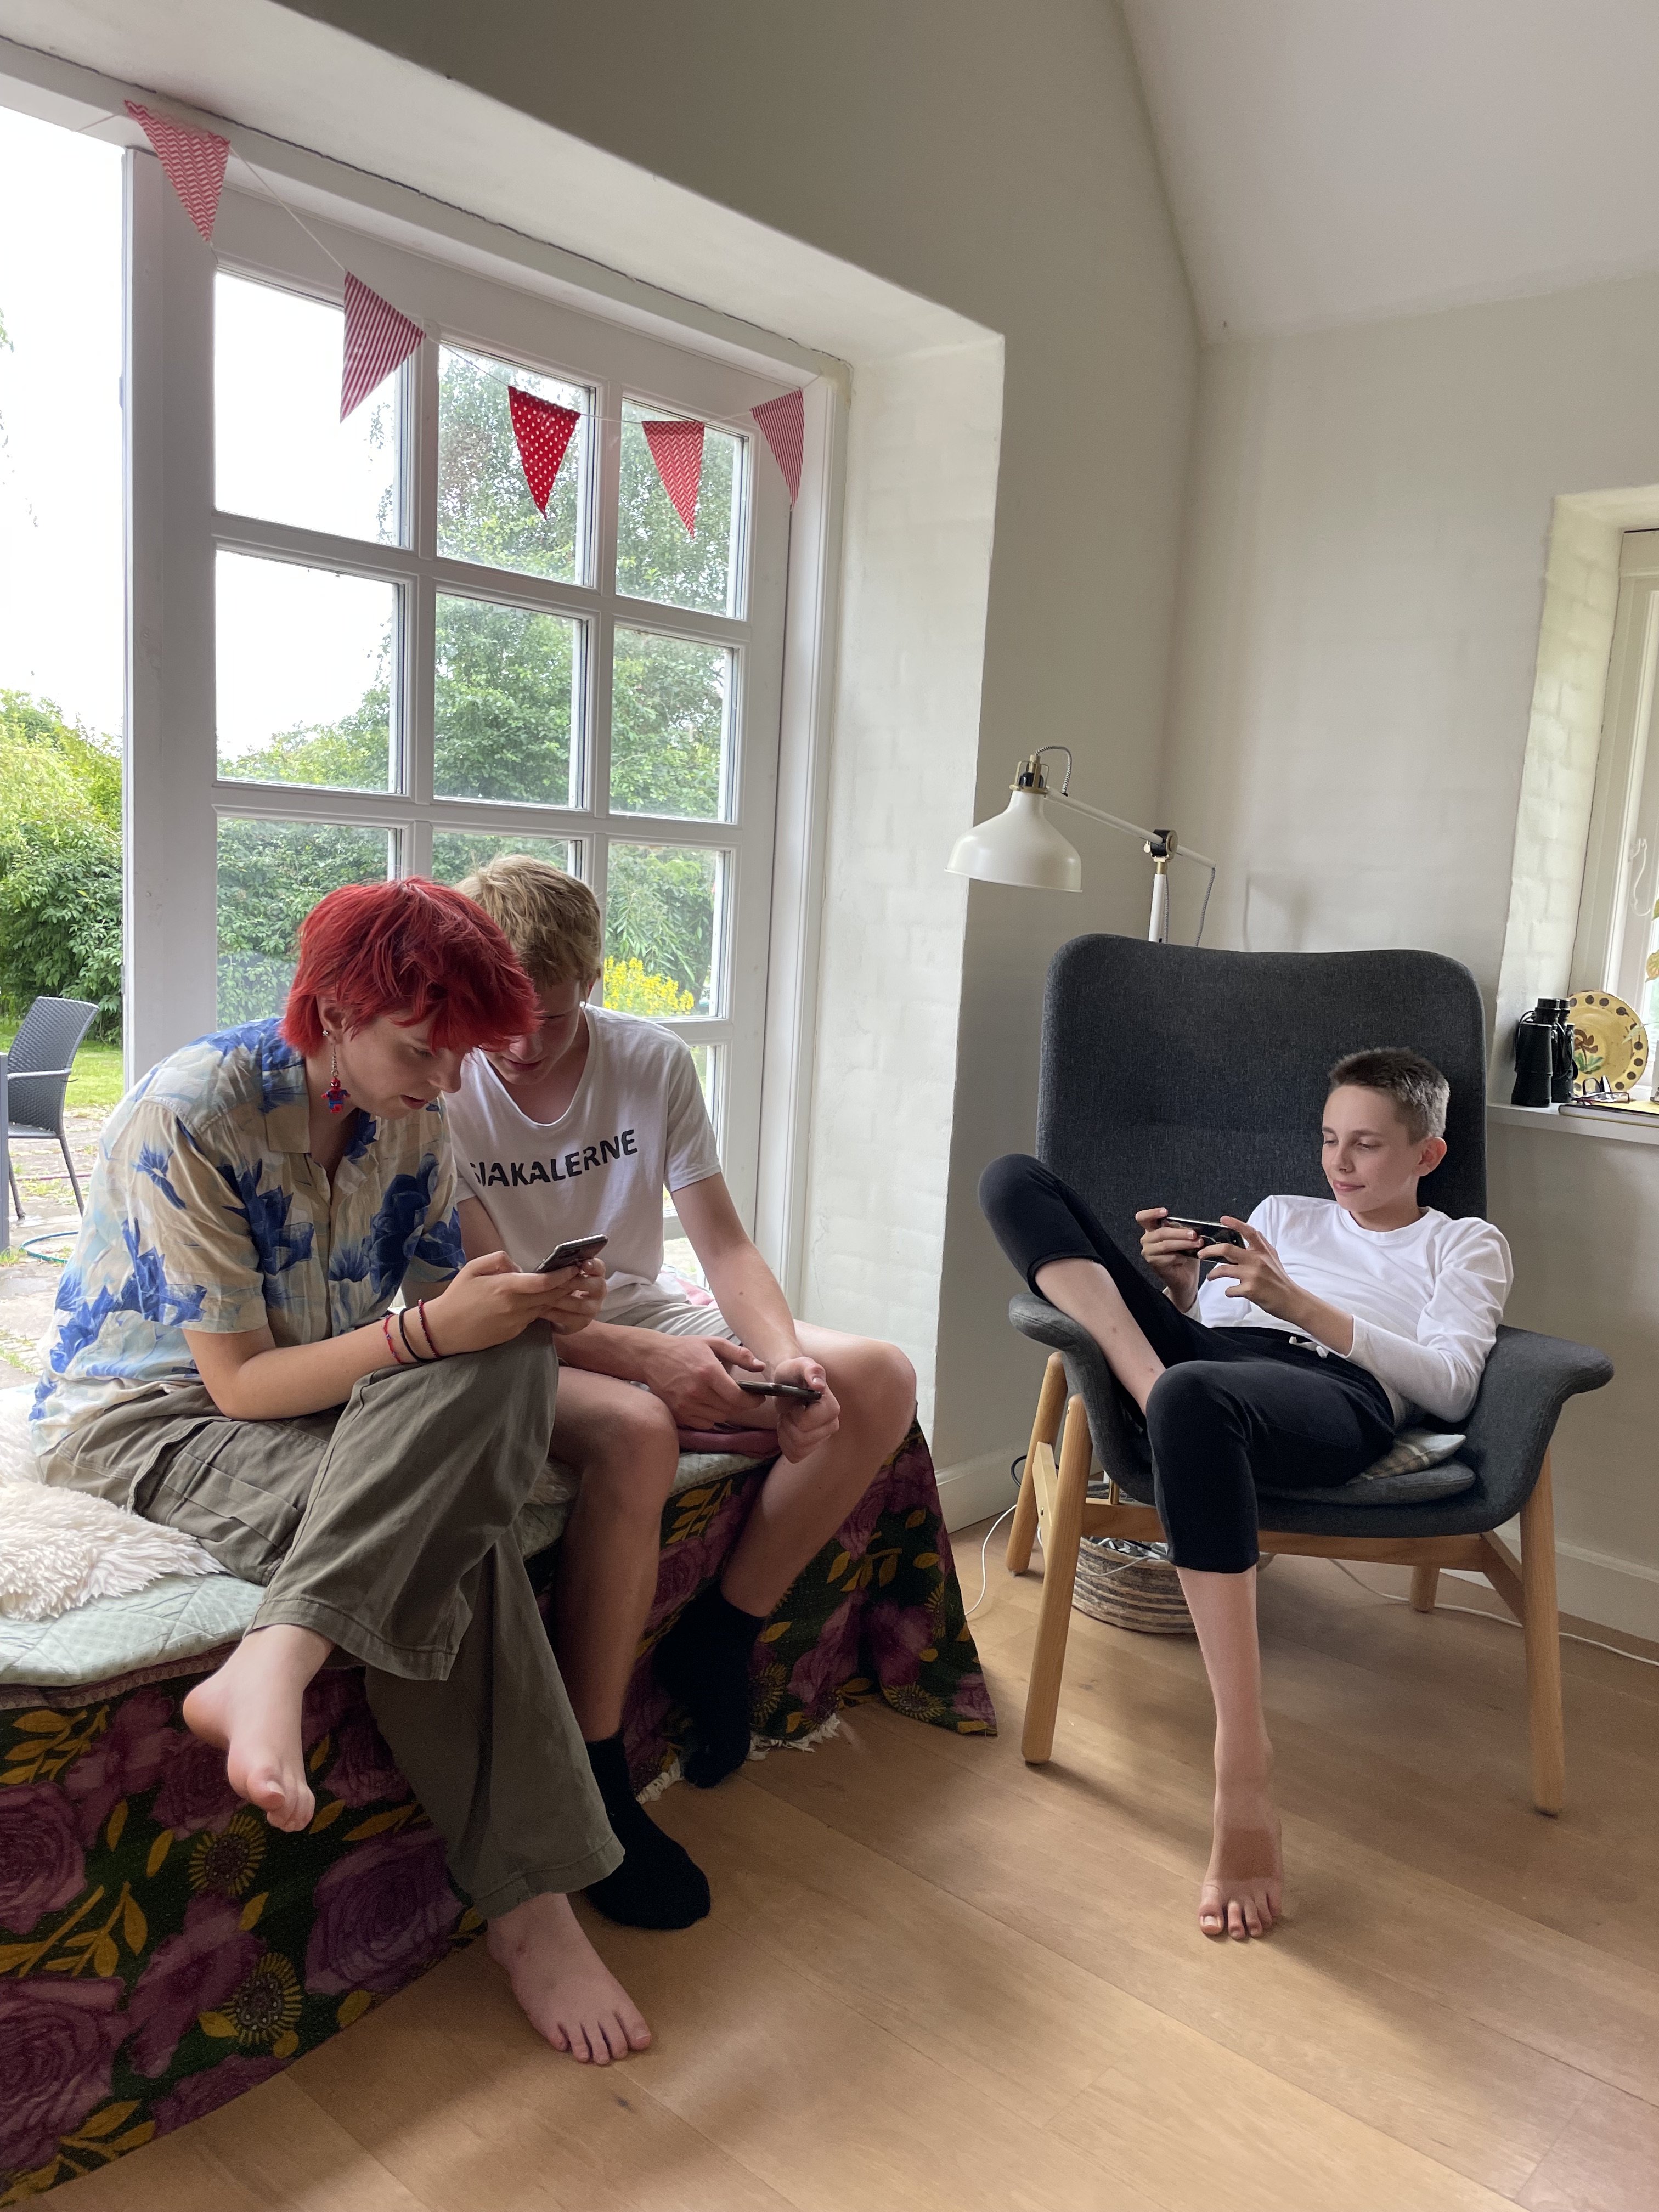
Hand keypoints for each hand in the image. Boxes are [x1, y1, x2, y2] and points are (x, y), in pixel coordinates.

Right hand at [419, 1252, 590, 1354]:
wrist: (444, 1330)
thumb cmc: (457, 1296)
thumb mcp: (473, 1268)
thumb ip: (499, 1260)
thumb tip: (518, 1266)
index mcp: (505, 1287)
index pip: (543, 1282)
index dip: (562, 1275)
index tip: (573, 1268)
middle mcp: (514, 1306)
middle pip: (550, 1296)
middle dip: (567, 1285)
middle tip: (578, 1275)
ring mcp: (515, 1322)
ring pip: (544, 1308)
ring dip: (556, 1298)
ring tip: (567, 1286)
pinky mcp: (514, 1333)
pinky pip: (533, 1318)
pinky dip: (541, 1309)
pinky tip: (545, 1301)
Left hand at [545, 1257, 605, 1336]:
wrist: (560, 1313)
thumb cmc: (561, 1288)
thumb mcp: (564, 1276)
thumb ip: (565, 1268)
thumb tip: (554, 1263)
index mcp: (595, 1275)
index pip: (599, 1267)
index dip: (593, 1265)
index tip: (584, 1263)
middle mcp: (599, 1292)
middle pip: (596, 1285)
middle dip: (574, 1282)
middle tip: (556, 1281)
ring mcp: (593, 1309)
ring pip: (580, 1304)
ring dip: (561, 1299)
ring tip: (544, 1296)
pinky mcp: (582, 1323)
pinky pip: (569, 1318)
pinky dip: (554, 1313)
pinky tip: (541, 1309)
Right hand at [637, 1332, 767, 1427]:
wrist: (652, 1357)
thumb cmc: (685, 1348)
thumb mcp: (714, 1343)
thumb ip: (740, 1354)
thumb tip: (760, 1366)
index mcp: (708, 1372)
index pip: (737, 1397)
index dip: (753, 1401)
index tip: (759, 1397)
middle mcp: (697, 1392)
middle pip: (730, 1409)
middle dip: (741, 1404)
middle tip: (743, 1396)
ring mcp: (686, 1405)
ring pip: (719, 1417)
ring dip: (727, 1410)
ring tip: (724, 1398)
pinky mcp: (679, 1414)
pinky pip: (704, 1423)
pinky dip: (711, 1417)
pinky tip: (709, 1404)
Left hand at [768, 1354, 839, 1463]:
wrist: (787, 1382)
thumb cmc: (794, 1372)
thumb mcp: (800, 1365)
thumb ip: (811, 1370)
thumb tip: (819, 1385)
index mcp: (831, 1408)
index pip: (806, 1424)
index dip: (793, 1414)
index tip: (795, 1402)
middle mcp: (831, 1425)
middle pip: (801, 1439)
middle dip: (787, 1424)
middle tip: (789, 1410)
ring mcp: (822, 1438)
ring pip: (797, 1449)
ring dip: (785, 1434)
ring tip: (788, 1418)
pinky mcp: (812, 1447)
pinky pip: (794, 1456)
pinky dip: (785, 1444)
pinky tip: (787, 1429)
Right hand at [1137, 1207, 1201, 1307]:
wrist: (1186, 1277)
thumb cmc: (1185, 1256)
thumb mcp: (1184, 1239)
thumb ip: (1182, 1230)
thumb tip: (1191, 1226)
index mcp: (1152, 1230)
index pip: (1143, 1218)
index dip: (1151, 1213)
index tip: (1165, 1212)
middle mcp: (1147, 1240)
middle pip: (1160, 1232)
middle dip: (1179, 1232)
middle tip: (1194, 1234)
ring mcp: (1149, 1253)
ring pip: (1165, 1245)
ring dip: (1183, 1244)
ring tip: (1197, 1244)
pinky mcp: (1154, 1264)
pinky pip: (1168, 1257)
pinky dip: (1180, 1257)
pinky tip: (1186, 1258)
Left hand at [1197, 1218, 1304, 1322]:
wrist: (1291, 1300)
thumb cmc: (1280, 1279)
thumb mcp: (1273, 1258)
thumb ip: (1261, 1246)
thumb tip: (1250, 1233)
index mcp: (1263, 1251)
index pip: (1248, 1231)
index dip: (1235, 1223)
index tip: (1223, 1219)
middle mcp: (1257, 1260)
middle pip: (1226, 1249)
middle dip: (1209, 1250)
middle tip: (1201, 1253)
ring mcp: (1253, 1274)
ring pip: (1223, 1269)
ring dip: (1213, 1274)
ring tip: (1211, 1277)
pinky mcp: (1250, 1290)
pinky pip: (1230, 1289)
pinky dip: (1228, 1291)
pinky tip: (1231, 1291)